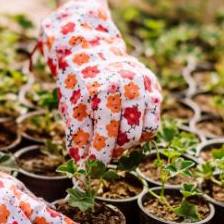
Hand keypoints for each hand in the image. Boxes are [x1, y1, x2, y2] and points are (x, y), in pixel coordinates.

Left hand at [39, 0, 161, 163]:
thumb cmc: (76, 81)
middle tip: (99, 152)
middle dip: (112, 151)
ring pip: (143, 133)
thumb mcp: (70, 107)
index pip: (105, 136)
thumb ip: (78, 137)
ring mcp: (144, 85)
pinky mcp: (153, 87)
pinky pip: (153, 122)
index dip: (98, 160)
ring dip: (127, 143)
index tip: (90, 176)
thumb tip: (82, 169)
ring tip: (111, 138)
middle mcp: (127, 86)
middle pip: (127, 138)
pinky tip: (124, 127)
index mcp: (102, 90)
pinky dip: (140, 131)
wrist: (90, 47)